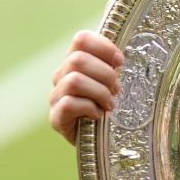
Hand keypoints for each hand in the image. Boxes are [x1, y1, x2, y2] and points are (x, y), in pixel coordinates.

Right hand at [49, 30, 123, 144]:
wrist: (100, 140)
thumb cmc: (110, 106)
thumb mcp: (114, 82)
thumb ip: (114, 66)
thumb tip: (124, 56)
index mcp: (76, 62)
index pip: (81, 39)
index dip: (103, 46)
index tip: (120, 62)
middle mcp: (62, 76)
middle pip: (77, 59)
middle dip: (105, 74)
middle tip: (117, 90)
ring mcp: (56, 97)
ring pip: (74, 80)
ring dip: (99, 92)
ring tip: (110, 104)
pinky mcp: (56, 118)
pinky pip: (69, 104)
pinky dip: (89, 108)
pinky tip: (98, 115)